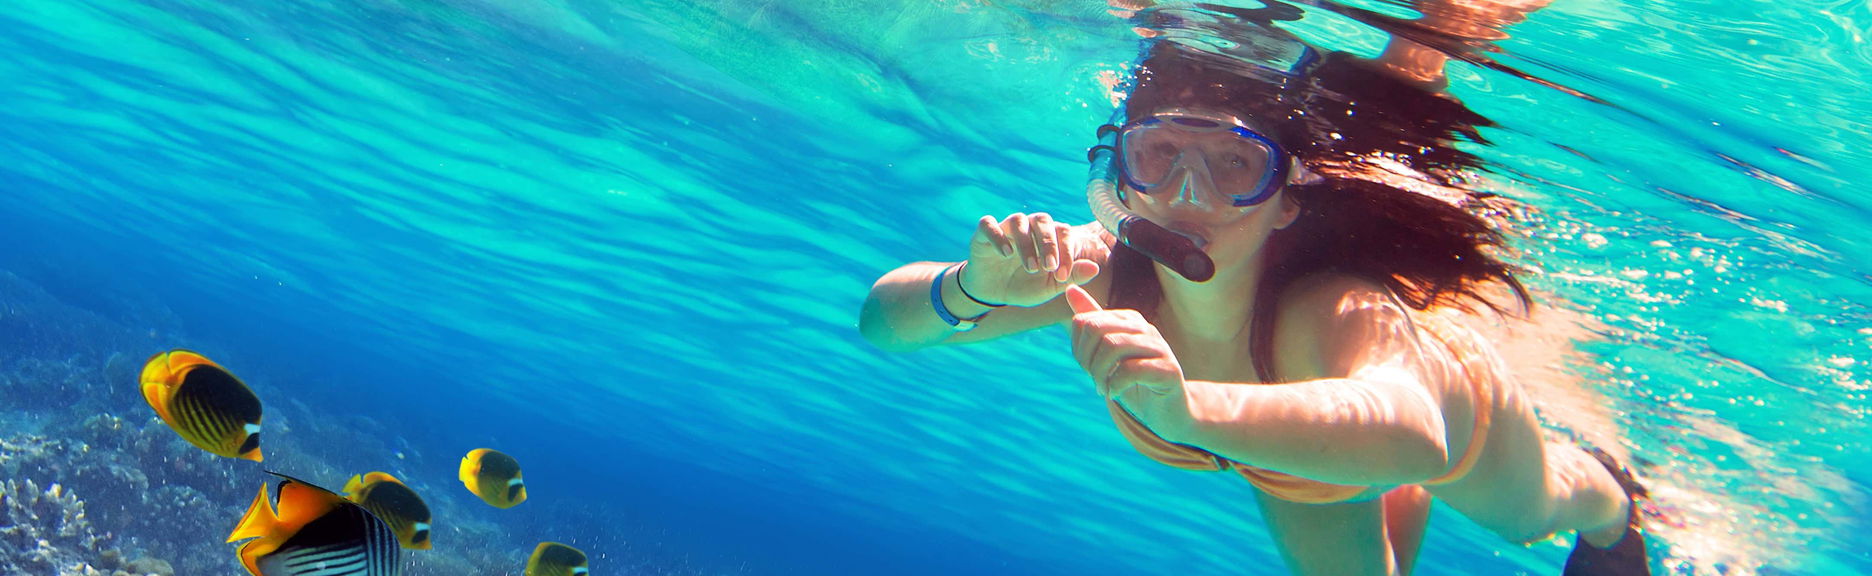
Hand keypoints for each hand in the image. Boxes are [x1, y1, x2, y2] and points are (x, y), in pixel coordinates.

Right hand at [963, 213, 1103, 306]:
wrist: (994, 294)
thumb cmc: (1026, 286)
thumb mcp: (1050, 286)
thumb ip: (1072, 276)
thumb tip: (1095, 268)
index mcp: (1048, 235)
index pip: (1063, 232)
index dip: (1065, 251)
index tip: (1062, 276)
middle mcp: (1029, 226)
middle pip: (1042, 220)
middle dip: (1048, 244)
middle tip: (1049, 268)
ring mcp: (1006, 227)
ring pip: (1018, 221)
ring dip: (1026, 243)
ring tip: (1030, 267)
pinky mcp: (983, 233)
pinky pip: (988, 224)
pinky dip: (997, 236)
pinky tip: (1006, 254)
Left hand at [1065, 284, 1183, 400]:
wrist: (1168, 408)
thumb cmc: (1135, 380)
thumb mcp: (1108, 352)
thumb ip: (1092, 322)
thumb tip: (1070, 289)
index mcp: (1128, 319)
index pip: (1086, 321)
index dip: (1078, 348)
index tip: (1087, 368)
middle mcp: (1144, 328)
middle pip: (1097, 329)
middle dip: (1086, 359)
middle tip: (1093, 379)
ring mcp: (1159, 347)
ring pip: (1113, 346)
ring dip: (1100, 374)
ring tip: (1103, 388)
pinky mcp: (1168, 369)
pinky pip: (1132, 369)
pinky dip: (1115, 384)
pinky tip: (1114, 393)